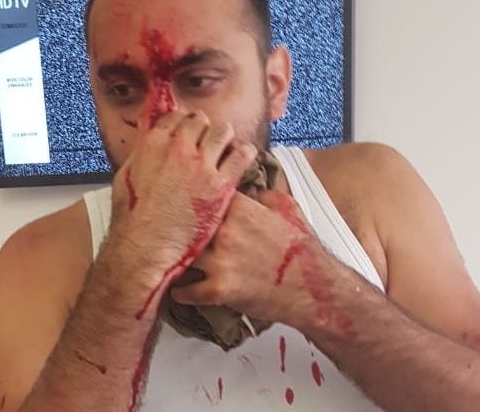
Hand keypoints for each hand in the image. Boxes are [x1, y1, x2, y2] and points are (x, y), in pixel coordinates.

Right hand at [109, 110, 257, 277]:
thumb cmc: (131, 219)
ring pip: (223, 131)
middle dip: (203, 130)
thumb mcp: (126, 176)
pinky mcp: (220, 186)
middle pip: (200, 121)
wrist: (143, 248)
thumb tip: (150, 135)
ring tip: (224, 150)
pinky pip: (242, 155)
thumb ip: (142, 151)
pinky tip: (241, 160)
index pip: (176, 117)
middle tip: (206, 144)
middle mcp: (178, 148)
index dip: (183, 124)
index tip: (188, 133)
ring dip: (224, 138)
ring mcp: (200, 166)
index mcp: (153, 143)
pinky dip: (243, 153)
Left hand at [170, 190, 348, 333]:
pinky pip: (188, 290)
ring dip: (174, 259)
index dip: (192, 198)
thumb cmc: (302, 250)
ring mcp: (221, 260)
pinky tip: (177, 290)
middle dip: (177, 229)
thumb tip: (250, 187)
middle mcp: (226, 231)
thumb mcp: (289, 208)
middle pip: (186, 224)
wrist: (314, 288)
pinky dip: (180, 292)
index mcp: (241, 208)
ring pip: (182, 255)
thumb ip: (264, 193)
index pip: (203, 193)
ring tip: (165, 260)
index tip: (182, 203)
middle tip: (166, 232)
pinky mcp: (221, 289)